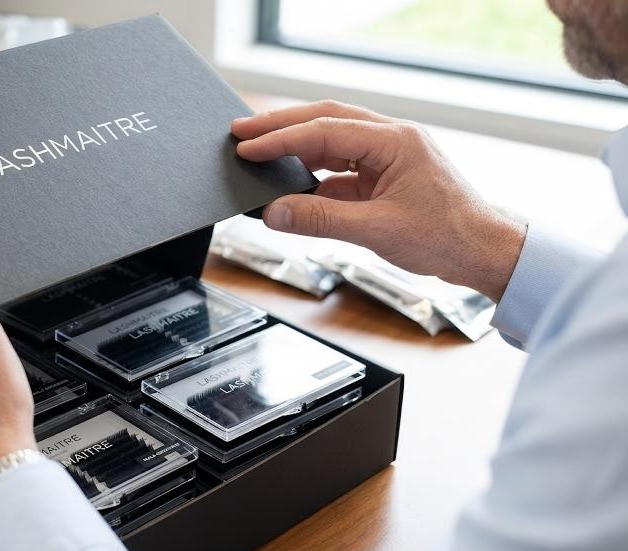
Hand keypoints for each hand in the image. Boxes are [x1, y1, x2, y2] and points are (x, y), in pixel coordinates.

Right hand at [232, 100, 526, 301]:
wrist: (485, 253)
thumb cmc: (448, 237)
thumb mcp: (377, 231)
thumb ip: (321, 220)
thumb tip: (275, 213)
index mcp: (395, 141)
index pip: (325, 130)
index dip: (281, 138)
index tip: (248, 146)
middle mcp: (391, 140)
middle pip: (324, 121)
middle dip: (280, 126)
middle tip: (240, 131)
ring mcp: (387, 156)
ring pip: (330, 141)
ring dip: (294, 147)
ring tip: (258, 152)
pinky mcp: (384, 176)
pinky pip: (339, 168)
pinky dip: (311, 175)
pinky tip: (290, 186)